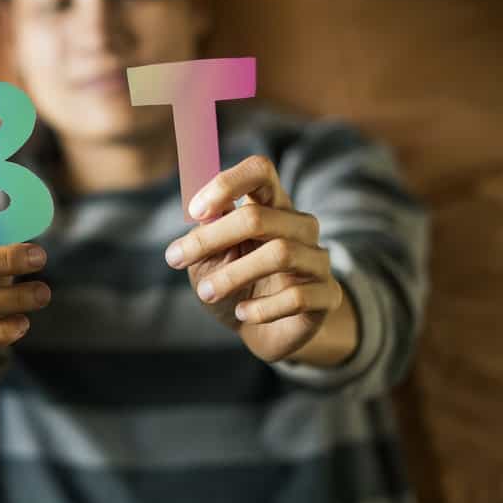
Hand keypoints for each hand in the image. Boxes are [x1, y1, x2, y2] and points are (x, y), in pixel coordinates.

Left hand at [164, 155, 346, 362]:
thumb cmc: (233, 284)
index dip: (226, 183)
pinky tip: (243, 313)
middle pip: (259, 216)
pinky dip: (262, 308)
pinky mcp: (328, 295)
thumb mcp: (209, 258)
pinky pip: (297, 296)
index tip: (194, 211)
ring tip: (206, 293)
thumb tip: (201, 214)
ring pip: (280, 254)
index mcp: (270, 206)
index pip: (260, 171)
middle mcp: (299, 226)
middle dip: (211, 237)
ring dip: (233, 275)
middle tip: (175, 258)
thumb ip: (206, 233)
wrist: (264, 331)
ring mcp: (317, 259)